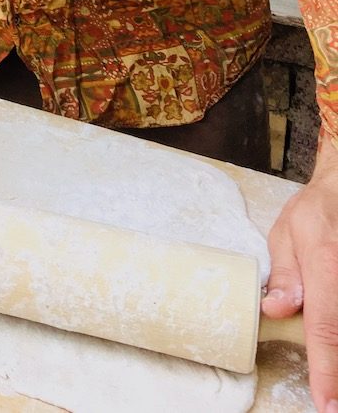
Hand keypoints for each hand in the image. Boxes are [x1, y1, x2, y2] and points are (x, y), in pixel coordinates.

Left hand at [263, 136, 337, 411]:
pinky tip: (329, 339)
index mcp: (325, 266)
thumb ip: (284, 275)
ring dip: (337, 347)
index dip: (326, 370)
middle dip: (336, 368)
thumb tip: (275, 311)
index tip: (326, 402)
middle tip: (330, 395)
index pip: (324, 328)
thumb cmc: (314, 213)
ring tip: (329, 374)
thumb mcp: (286, 234)